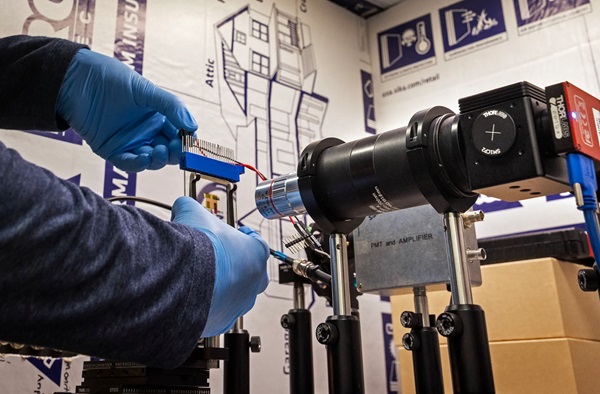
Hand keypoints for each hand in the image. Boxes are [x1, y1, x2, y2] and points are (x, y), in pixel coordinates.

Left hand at [57, 49, 197, 171]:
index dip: (186, 140)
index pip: (178, 135)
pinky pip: (129, 163)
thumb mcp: (147, 90)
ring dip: (159, 159)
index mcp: (158, 118)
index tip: (191, 140)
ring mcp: (130, 143)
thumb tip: (193, 126)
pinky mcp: (112, 151)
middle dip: (175, 153)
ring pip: (151, 160)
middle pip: (168, 151)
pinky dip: (139, 164)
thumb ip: (171, 106)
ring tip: (161, 151)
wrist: (77, 79)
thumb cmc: (111, 79)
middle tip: (177, 148)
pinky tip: (145, 157)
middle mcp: (146, 133)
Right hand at [171, 197, 268, 336]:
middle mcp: (255, 280)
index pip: (256, 242)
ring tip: (203, 277)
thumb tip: (182, 205)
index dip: (243, 237)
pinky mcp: (223, 320)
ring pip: (235, 294)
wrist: (186, 280)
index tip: (235, 235)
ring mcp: (241, 303)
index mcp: (257, 252)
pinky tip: (195, 294)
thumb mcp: (193, 212)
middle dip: (236, 265)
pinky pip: (218, 312)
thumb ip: (191, 207)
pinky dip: (208, 305)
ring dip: (222, 286)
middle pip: (250, 271)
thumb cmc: (200, 249)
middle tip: (219, 259)